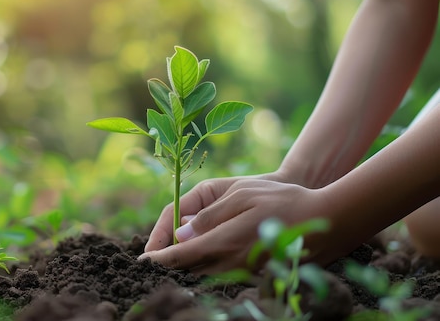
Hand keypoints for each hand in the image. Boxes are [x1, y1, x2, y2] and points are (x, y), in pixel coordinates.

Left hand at [140, 177, 329, 274]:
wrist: (327, 219)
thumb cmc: (283, 201)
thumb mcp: (241, 195)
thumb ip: (208, 216)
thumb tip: (180, 233)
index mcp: (223, 242)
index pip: (179, 256)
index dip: (156, 259)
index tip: (142, 261)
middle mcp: (230, 263)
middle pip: (187, 269)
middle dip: (169, 264)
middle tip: (153, 257)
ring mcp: (244, 272)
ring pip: (203, 273)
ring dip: (187, 266)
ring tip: (174, 254)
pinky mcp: (255, 275)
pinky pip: (222, 273)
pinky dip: (207, 266)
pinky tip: (205, 253)